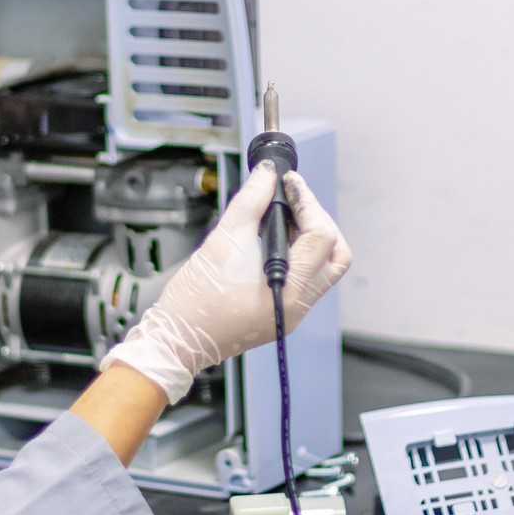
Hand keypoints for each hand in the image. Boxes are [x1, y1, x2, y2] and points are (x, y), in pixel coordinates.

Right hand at [102, 164, 352, 401]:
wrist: (177, 338)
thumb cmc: (195, 300)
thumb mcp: (224, 239)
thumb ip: (251, 201)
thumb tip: (267, 175)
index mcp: (290, 289)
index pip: (321, 235)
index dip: (307, 201)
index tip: (289, 183)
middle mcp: (298, 305)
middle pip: (335, 255)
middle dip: (318, 221)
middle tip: (294, 202)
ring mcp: (292, 313)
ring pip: (323, 269)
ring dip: (310, 238)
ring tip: (283, 219)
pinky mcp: (281, 315)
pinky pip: (305, 280)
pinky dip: (298, 256)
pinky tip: (275, 240)